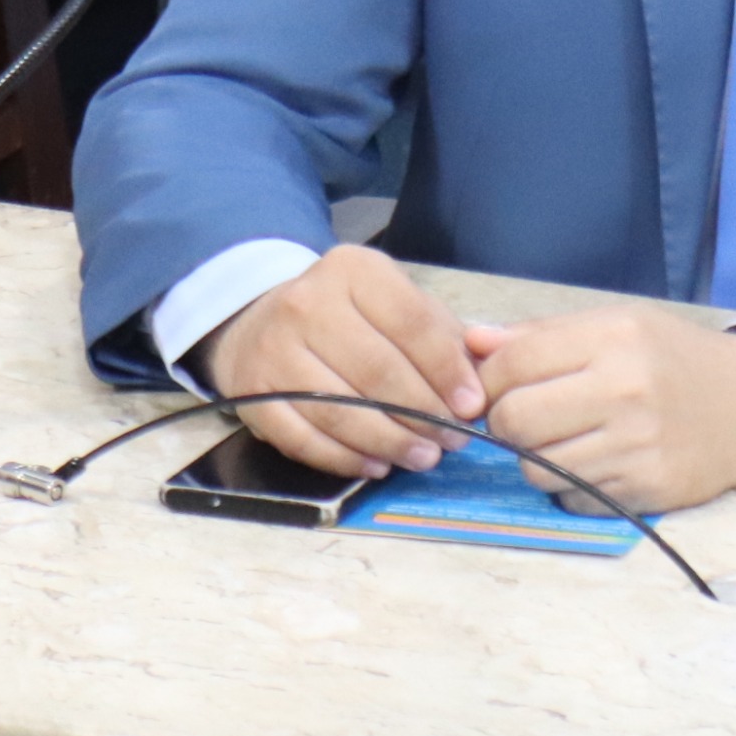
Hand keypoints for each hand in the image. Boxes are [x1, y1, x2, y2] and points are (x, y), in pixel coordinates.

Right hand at [194, 245, 485, 477]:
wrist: (261, 320)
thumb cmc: (348, 315)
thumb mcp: (395, 302)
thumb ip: (441, 333)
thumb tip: (484, 374)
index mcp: (354, 271)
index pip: (413, 324)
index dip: (447, 371)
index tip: (472, 406)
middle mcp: (306, 303)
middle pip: (379, 371)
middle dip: (423, 414)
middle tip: (451, 441)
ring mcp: (273, 348)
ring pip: (342, 410)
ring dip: (389, 442)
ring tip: (422, 457)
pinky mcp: (250, 392)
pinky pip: (303, 437)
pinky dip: (344, 458)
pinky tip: (376, 464)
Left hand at [471, 302, 735, 515]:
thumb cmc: (675, 359)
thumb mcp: (619, 325)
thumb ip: (543, 334)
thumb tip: (470, 341)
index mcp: (615, 338)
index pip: (513, 362)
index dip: (487, 379)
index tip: (496, 387)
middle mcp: (626, 391)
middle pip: (513, 419)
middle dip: (507, 421)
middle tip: (529, 417)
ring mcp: (636, 446)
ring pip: (535, 467)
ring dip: (538, 457)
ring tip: (570, 439)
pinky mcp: (645, 489)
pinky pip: (570, 498)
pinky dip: (572, 487)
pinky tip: (599, 464)